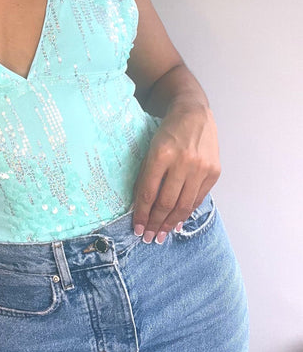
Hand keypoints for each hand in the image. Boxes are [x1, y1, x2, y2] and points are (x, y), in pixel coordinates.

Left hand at [132, 105, 220, 243]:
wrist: (194, 113)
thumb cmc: (168, 131)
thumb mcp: (151, 148)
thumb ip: (146, 174)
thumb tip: (140, 205)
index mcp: (162, 153)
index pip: (149, 191)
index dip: (142, 213)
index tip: (137, 227)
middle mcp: (183, 161)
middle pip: (167, 202)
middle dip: (156, 224)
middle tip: (148, 238)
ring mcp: (201, 167)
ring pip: (184, 205)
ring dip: (171, 224)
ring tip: (161, 235)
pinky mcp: (214, 171)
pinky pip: (198, 199)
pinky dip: (187, 213)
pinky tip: (178, 223)